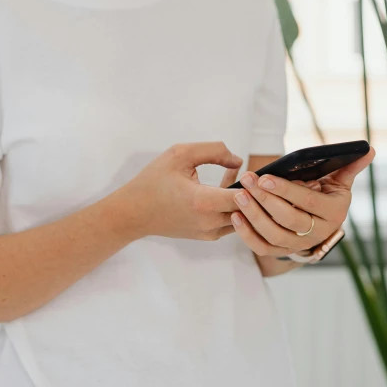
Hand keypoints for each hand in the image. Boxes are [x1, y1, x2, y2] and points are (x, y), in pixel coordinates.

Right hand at [113, 142, 242, 240]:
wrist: (133, 213)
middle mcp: (209, 222)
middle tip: (253, 174)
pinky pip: (231, 222)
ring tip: (239, 178)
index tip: (252, 170)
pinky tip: (226, 187)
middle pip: (249, 210)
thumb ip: (214, 151)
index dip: (254, 183)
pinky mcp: (207, 236)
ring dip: (245, 200)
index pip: (245, 197)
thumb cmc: (154, 181)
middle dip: (254, 193)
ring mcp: (209, 232)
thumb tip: (238, 160)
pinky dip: (234, 206)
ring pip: (243, 218)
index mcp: (203, 202)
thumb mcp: (180, 154)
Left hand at [230, 147, 374, 255]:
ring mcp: (299, 245)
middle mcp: (318, 233)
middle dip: (265, 199)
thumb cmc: (325, 195)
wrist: (318, 224)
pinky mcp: (282, 252)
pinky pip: (262, 247)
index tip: (265, 177)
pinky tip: (236, 216)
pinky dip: (247, 234)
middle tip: (248, 181)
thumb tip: (368, 149)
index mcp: (334, 213)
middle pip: (288, 219)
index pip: (308, 202)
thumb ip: (350, 166)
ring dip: (254, 216)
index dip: (286, 191)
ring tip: (239, 195)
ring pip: (273, 235)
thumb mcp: (339, 181)